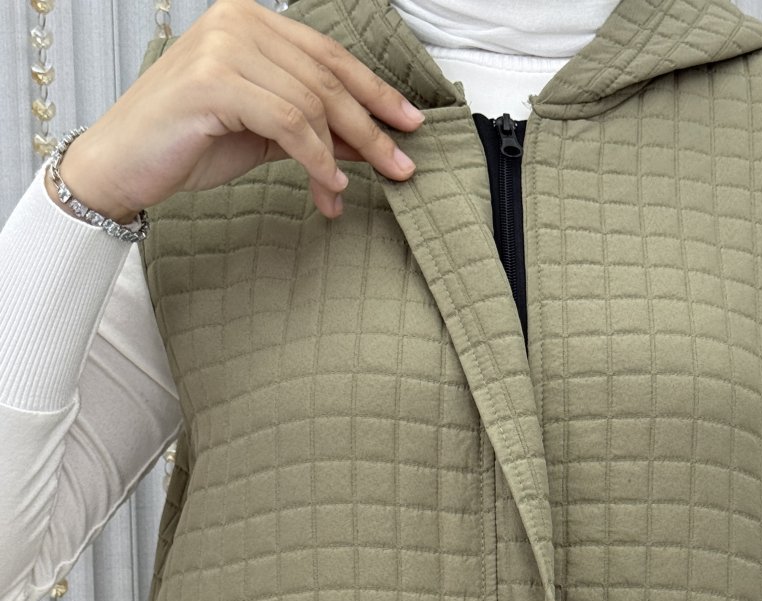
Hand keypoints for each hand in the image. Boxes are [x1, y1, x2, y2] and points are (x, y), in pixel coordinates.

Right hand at [50, 0, 424, 224]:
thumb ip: (311, 127)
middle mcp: (239, 21)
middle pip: (327, 79)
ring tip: (348, 192)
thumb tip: (370, 143)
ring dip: (341, 155)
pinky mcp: (214, 81)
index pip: (329, 56)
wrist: (124, 164)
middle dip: (371, 128)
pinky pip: (288, 122)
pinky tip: (328, 185)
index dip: (375, 91)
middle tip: (401, 166)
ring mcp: (225, 47)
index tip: (411, 124)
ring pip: (312, 103)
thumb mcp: (264, 132)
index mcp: (251, 21)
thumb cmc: (188, 144)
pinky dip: (316, 159)